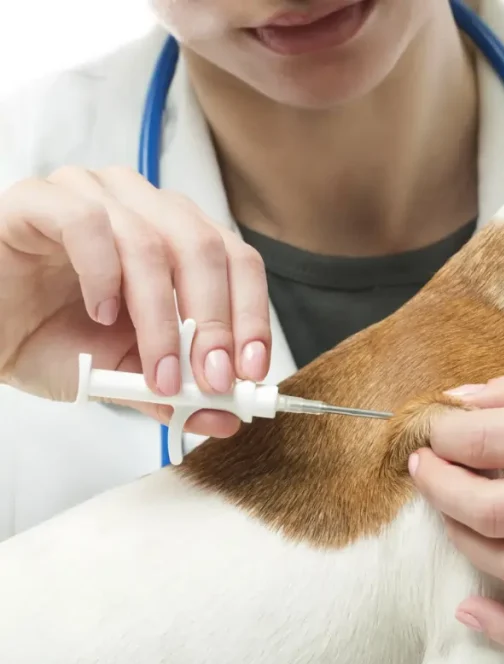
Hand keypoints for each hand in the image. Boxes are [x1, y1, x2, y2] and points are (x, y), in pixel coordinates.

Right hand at [0, 166, 270, 435]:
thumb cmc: (49, 338)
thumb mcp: (123, 375)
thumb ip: (174, 390)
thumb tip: (227, 417)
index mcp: (176, 236)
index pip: (237, 262)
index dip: (252, 316)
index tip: (252, 371)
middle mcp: (143, 206)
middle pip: (205, 249)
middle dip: (215, 322)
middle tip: (212, 378)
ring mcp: (93, 194)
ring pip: (153, 241)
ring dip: (162, 317)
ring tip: (158, 370)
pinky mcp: (40, 200)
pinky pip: (88, 224)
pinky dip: (104, 275)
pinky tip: (101, 313)